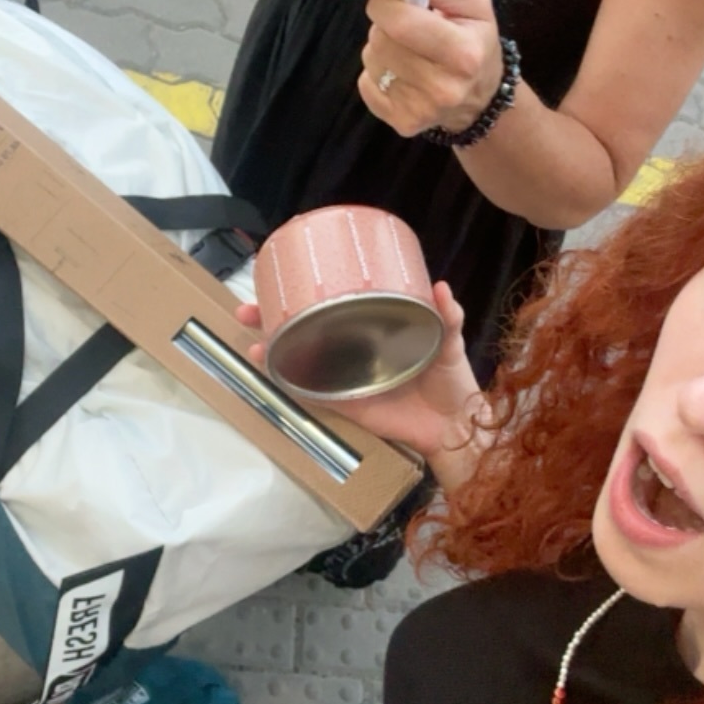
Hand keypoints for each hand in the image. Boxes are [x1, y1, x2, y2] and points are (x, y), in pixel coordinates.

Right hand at [234, 280, 481, 465]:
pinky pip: (311, 392)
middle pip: (305, 329)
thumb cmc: (452, 381)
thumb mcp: (450, 341)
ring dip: (272, 348)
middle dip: (273, 318)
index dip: (309, 292)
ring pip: (300, 358)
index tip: (285, 276)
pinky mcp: (345, 403)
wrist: (455, 427)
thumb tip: (439, 285)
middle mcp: (353, 350)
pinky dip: (288, 381)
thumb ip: (447, 316)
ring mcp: (345, 377)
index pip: (335, 305)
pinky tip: (268, 368)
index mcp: (374, 329)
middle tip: (248, 308)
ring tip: (253, 340)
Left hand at [358, 0, 503, 137]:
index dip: (386, 4)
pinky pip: (366, 85)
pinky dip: (377, 74)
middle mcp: (442, 87)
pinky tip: (401, 74)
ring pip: (371, 61)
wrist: (480, 98)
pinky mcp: (402, 123)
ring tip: (406, 50)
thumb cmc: (476, 41)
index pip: (401, 23)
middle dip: (385, 25)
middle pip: (381, 40)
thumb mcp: (474, 4)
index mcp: (463, 53)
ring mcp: (420, 110)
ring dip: (381, 48)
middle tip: (405, 27)